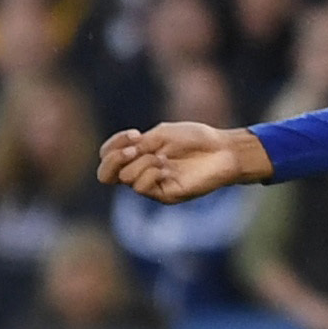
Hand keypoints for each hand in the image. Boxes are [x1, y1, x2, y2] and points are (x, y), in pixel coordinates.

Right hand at [98, 122, 268, 201]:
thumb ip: (138, 145)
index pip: (107, 155)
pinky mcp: (164, 194)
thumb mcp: (162, 135)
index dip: (114, 144)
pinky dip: (150, 173)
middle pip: (105, 175)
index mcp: (139, 154)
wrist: (223, 150)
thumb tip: (121, 155)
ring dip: (143, 162)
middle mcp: (141, 171)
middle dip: (114, 160)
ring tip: (164, 158)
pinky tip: (166, 168)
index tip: (136, 133)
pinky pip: (141, 188)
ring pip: (125, 178)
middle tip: (135, 148)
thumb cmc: (196, 139)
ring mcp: (152, 184)